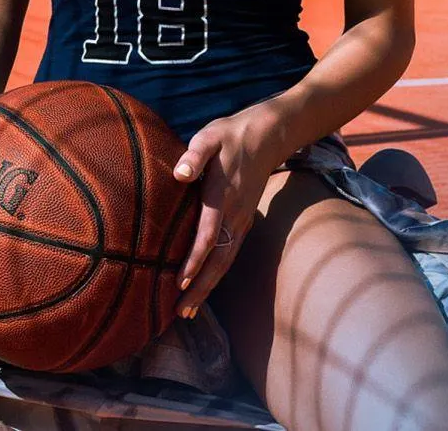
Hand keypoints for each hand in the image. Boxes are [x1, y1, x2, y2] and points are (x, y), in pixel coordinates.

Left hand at [171, 105, 291, 319]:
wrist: (268, 136)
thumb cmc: (230, 135)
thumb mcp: (210, 136)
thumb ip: (194, 155)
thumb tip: (179, 174)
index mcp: (222, 196)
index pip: (208, 234)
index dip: (194, 259)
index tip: (180, 281)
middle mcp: (235, 216)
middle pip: (219, 259)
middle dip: (201, 287)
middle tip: (182, 313)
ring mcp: (242, 221)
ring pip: (225, 262)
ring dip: (208, 287)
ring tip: (189, 311)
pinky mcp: (243, 222)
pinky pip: (229, 255)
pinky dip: (216, 274)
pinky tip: (203, 286)